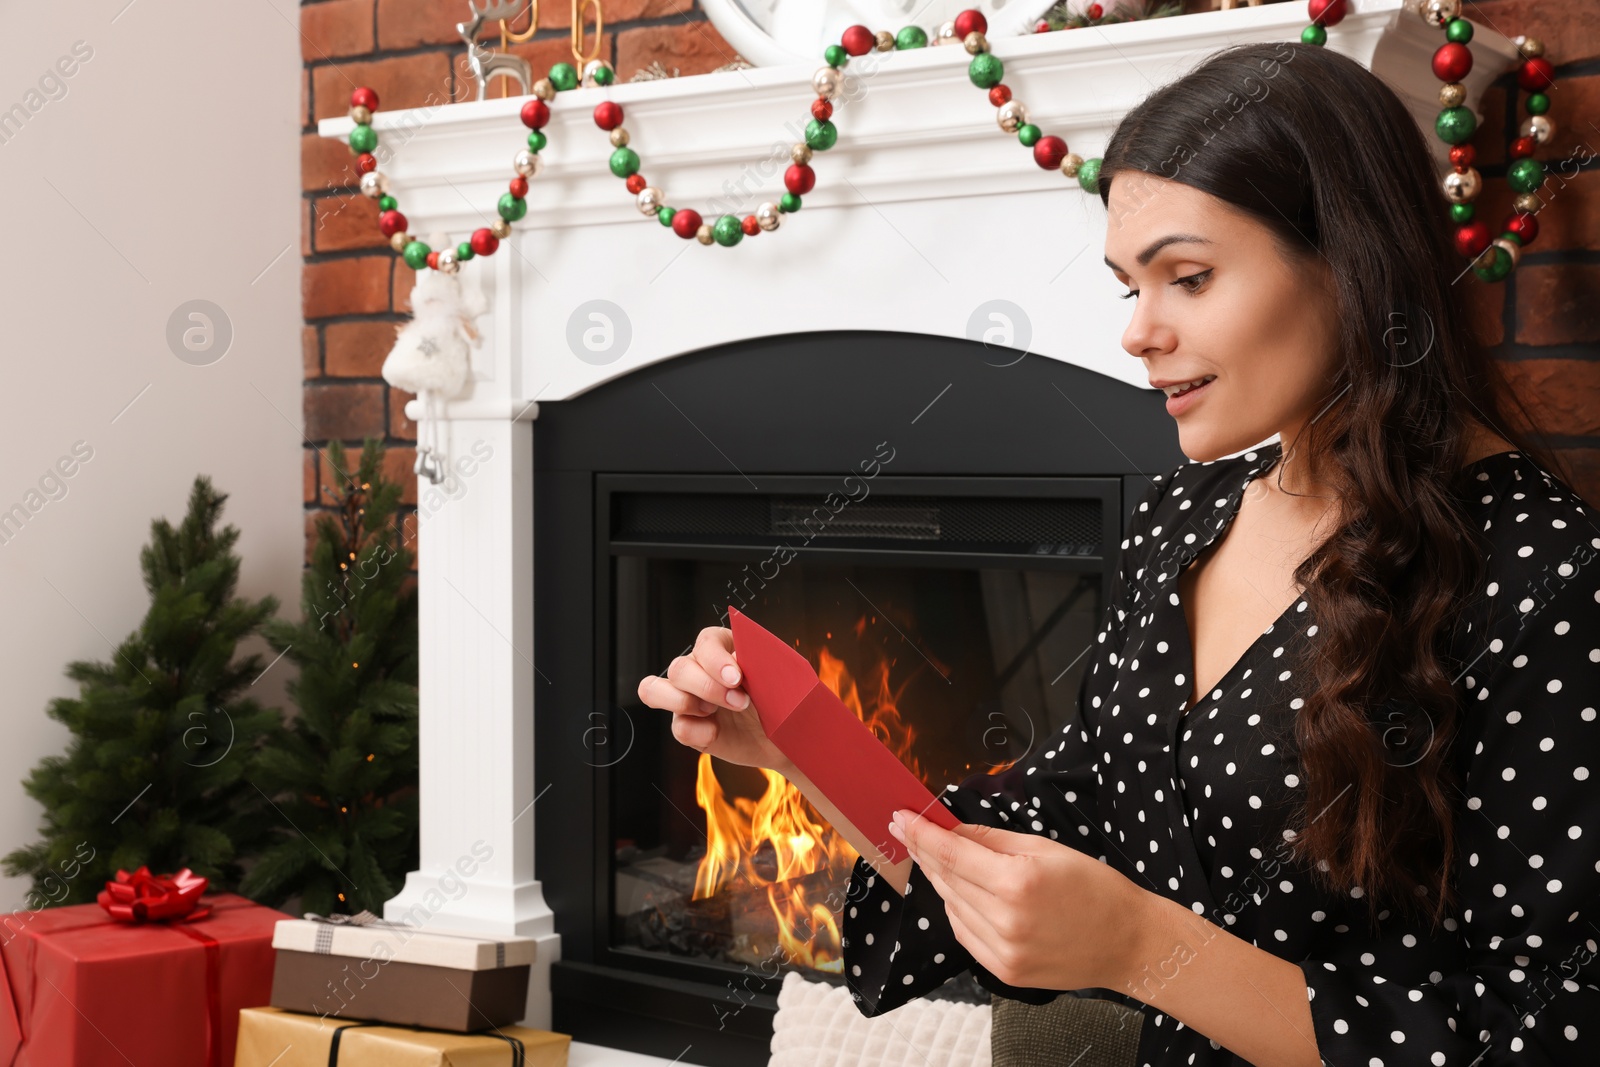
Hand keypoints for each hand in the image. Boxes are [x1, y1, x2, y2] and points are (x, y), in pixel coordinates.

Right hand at [636, 625, 793, 773]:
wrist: (785, 736)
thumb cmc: (782, 699)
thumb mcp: (779, 678)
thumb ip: (761, 664)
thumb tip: (739, 658)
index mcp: (721, 648)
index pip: (706, 642)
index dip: (716, 659)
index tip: (737, 678)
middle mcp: (697, 668)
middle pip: (679, 667)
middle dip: (707, 686)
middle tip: (740, 702)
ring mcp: (687, 697)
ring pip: (654, 689)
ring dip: (684, 702)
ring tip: (713, 712)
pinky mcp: (687, 725)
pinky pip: (676, 727)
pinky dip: (696, 731)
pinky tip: (715, 732)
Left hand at [888, 807, 1153, 991]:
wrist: (1127, 942)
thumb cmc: (1094, 888)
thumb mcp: (1045, 848)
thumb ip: (991, 840)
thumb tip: (951, 829)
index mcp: (1018, 882)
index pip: (951, 854)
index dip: (920, 834)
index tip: (900, 818)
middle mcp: (1006, 920)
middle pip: (946, 880)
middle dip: (925, 852)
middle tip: (909, 831)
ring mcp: (1003, 951)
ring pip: (951, 906)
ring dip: (942, 881)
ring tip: (942, 859)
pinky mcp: (1004, 971)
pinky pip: (964, 933)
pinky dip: (957, 910)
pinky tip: (964, 893)